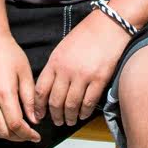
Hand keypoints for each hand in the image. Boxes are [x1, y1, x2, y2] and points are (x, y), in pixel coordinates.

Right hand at [0, 32, 39, 141]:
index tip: (36, 136)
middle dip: (18, 138)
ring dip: (7, 136)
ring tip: (19, 132)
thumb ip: (29, 99)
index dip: (27, 135)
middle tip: (29, 135)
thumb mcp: (26, 74)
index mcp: (4, 93)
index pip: (15, 125)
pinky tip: (7, 123)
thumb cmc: (9, 54)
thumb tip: (35, 120)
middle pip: (4, 132)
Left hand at [35, 10, 131, 126]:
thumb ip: (55, 67)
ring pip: (71, 105)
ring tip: (69, 121)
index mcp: (54, 62)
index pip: (41, 90)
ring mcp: (82, 76)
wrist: (109, 25)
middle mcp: (66, 71)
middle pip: (55, 101)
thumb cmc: (86, 35)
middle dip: (54, 115)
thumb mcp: (63, 48)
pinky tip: (83, 115)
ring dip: (69, 117)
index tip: (40, 114)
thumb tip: (50, 87)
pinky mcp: (99, 80)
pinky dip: (84, 112)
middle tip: (56, 121)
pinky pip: (88, 102)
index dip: (39, 106)